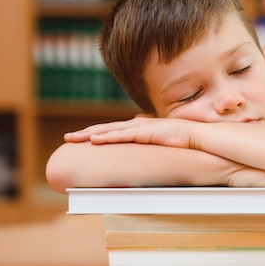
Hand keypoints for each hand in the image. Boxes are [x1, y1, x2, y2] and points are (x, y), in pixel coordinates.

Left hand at [64, 115, 193, 148]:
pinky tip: (95, 140)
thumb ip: (151, 139)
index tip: (81, 138)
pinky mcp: (145, 133)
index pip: (112, 130)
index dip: (96, 133)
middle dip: (85, 133)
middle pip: (105, 128)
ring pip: (109, 131)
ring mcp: (139, 127)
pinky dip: (107, 137)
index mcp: (139, 127)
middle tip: (68, 138)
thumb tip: (144, 139)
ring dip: (90, 134)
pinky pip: (121, 136)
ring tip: (74, 139)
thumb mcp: (161, 141)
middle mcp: (136, 124)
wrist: (196, 135)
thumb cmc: (182, 139)